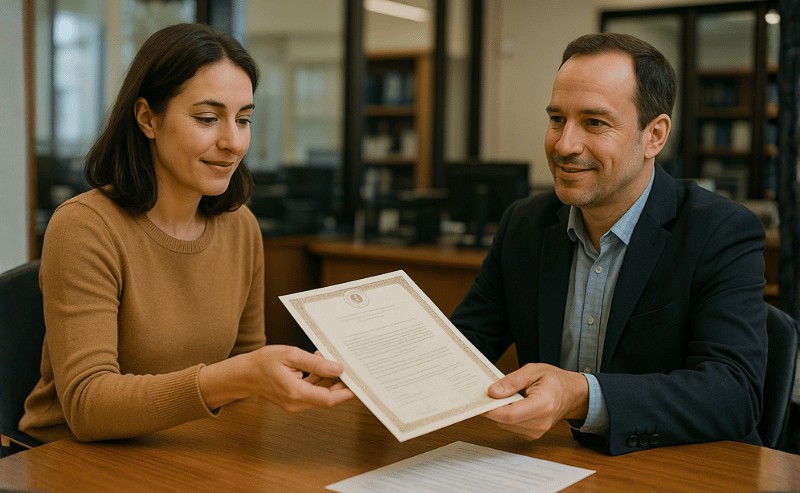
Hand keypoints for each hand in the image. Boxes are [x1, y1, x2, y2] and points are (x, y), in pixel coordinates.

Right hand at [198, 345, 353, 410]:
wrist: (244, 374)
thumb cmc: (263, 362)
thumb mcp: (291, 355)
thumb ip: (316, 364)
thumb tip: (338, 369)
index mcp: (296, 392)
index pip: (329, 398)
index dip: (347, 392)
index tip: (360, 384)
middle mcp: (297, 403)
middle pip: (328, 397)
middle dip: (342, 384)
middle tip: (354, 369)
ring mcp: (295, 403)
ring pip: (321, 394)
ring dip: (330, 380)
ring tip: (334, 360)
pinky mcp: (295, 400)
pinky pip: (313, 392)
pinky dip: (320, 380)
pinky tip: (320, 364)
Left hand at [483, 363, 588, 439]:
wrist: (571, 394)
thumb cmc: (554, 380)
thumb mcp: (533, 371)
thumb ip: (512, 381)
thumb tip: (492, 392)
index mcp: (543, 405)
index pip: (511, 415)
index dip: (492, 410)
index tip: (480, 401)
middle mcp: (541, 423)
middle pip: (506, 421)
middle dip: (493, 408)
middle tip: (487, 394)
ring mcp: (537, 431)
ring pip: (506, 425)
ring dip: (500, 412)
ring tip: (504, 397)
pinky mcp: (532, 434)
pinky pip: (511, 427)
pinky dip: (506, 417)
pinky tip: (512, 405)